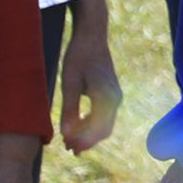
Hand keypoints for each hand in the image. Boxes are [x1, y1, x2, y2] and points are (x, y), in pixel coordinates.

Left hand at [58, 16, 122, 152]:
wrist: (92, 35)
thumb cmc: (78, 56)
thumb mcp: (69, 83)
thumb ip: (69, 110)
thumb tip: (67, 134)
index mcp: (106, 97)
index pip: (97, 129)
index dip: (83, 142)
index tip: (67, 147)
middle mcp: (115, 99)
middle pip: (103, 130)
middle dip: (86, 141)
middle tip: (67, 147)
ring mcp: (115, 96)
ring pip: (105, 125)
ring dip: (89, 134)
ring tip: (70, 140)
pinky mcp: (111, 93)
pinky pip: (104, 116)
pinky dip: (92, 125)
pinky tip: (78, 125)